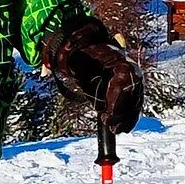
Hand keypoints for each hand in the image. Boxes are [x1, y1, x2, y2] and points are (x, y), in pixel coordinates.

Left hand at [42, 18, 142, 133]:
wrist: (92, 54)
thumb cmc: (82, 53)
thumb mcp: (71, 53)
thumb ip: (63, 58)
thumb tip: (48, 69)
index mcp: (116, 56)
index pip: (124, 76)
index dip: (118, 97)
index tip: (106, 113)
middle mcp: (128, 68)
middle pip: (133, 90)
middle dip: (123, 111)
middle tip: (110, 125)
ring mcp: (132, 80)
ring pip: (136, 100)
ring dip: (127, 117)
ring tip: (114, 129)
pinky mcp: (131, 91)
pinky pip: (134, 105)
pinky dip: (129, 118)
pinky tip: (121, 128)